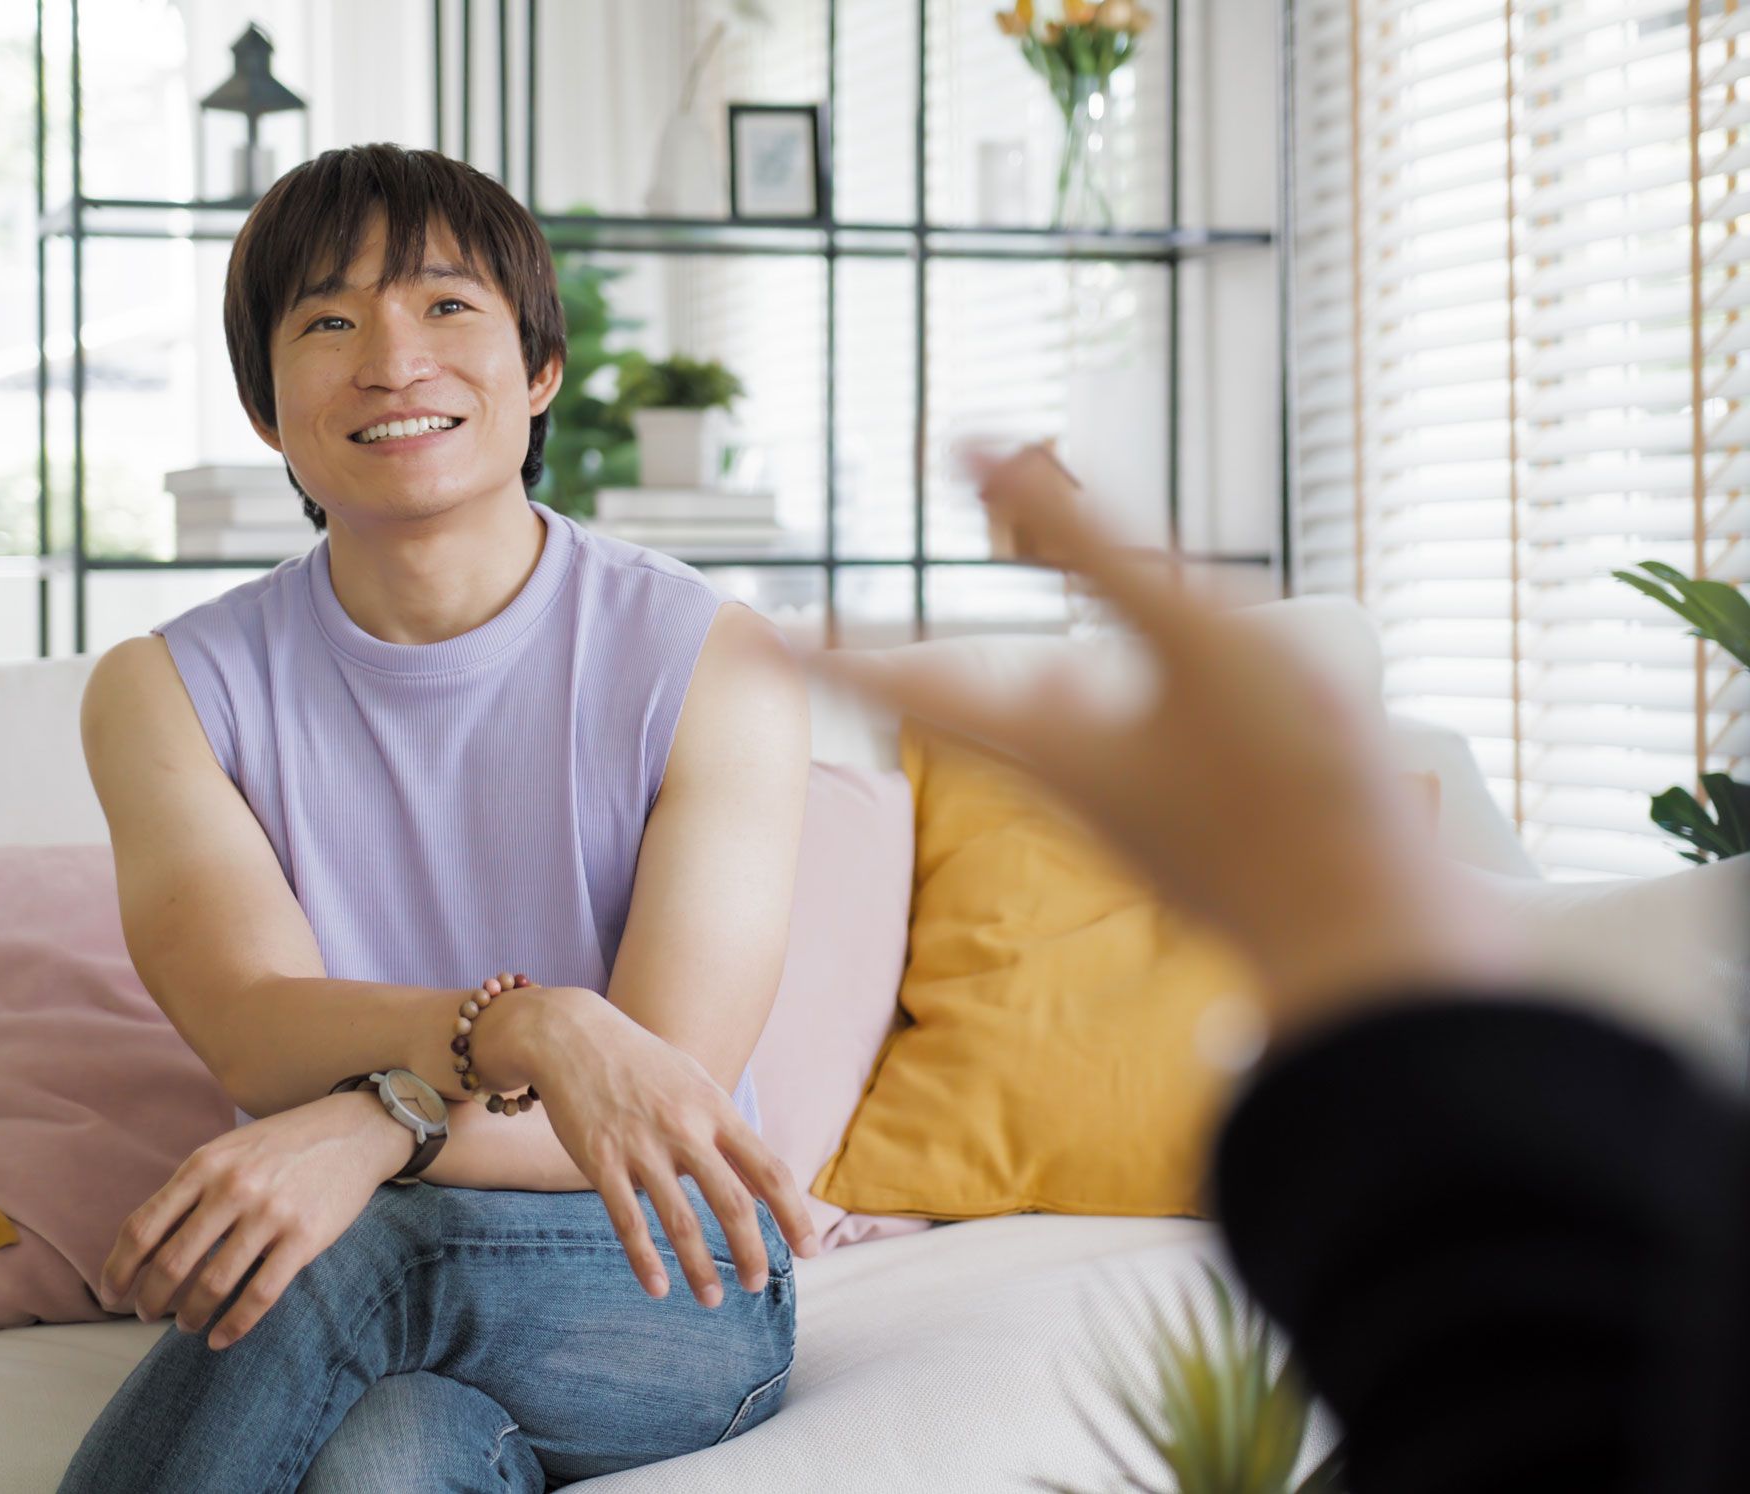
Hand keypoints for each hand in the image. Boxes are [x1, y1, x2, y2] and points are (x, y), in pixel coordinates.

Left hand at [97, 1091, 402, 1350]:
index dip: (118, 1270)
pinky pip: (260, 1295)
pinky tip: (221, 1338)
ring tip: (186, 1325)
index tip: (112, 1295)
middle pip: (171, 1263)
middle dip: (151, 1300)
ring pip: (212, 1285)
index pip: (143, 1228)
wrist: (354, 1130)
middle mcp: (232, 1188)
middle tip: (147, 1315)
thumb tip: (144, 1245)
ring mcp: (270, 1213)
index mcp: (204, 1165)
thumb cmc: (282, 1145)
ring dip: (190, 1317)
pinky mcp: (304, 1237)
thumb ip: (189, 1189)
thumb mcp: (228, 1151)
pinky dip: (234, 1326)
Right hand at [484, 983, 820, 1306]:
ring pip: (681, 1220)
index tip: (809, 1251)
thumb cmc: (644, 1065)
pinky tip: (657, 1288)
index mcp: (716, 1111)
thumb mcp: (696, 1086)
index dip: (793, 1215)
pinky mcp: (601, 1161)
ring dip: (701, 1267)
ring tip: (713, 1299)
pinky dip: (644, 1259)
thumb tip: (763, 1185)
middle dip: (751, 1251)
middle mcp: (686, 1129)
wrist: (573, 1036)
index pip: (769, 1171)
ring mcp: (643, 1147)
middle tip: (758, 1284)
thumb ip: (729, 1136)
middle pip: (732, 1203)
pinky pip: (628, 1220)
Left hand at [801, 442, 1520, 1037]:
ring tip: (971, 659)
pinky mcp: (1192, 831)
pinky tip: (1128, 701)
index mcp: (1046, 741)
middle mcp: (1070, 784)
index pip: (903, 684)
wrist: (1376, 941)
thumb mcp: (1186, 631)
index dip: (831, 652)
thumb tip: (969, 449)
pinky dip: (1093, 708)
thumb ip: (1081, 541)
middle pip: (966, 715)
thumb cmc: (1284, 783)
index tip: (760, 640)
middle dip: (907, 671)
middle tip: (848, 651)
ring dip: (1002, 687)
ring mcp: (1133, 816)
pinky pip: (1116, 753)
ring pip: (1044, 734)